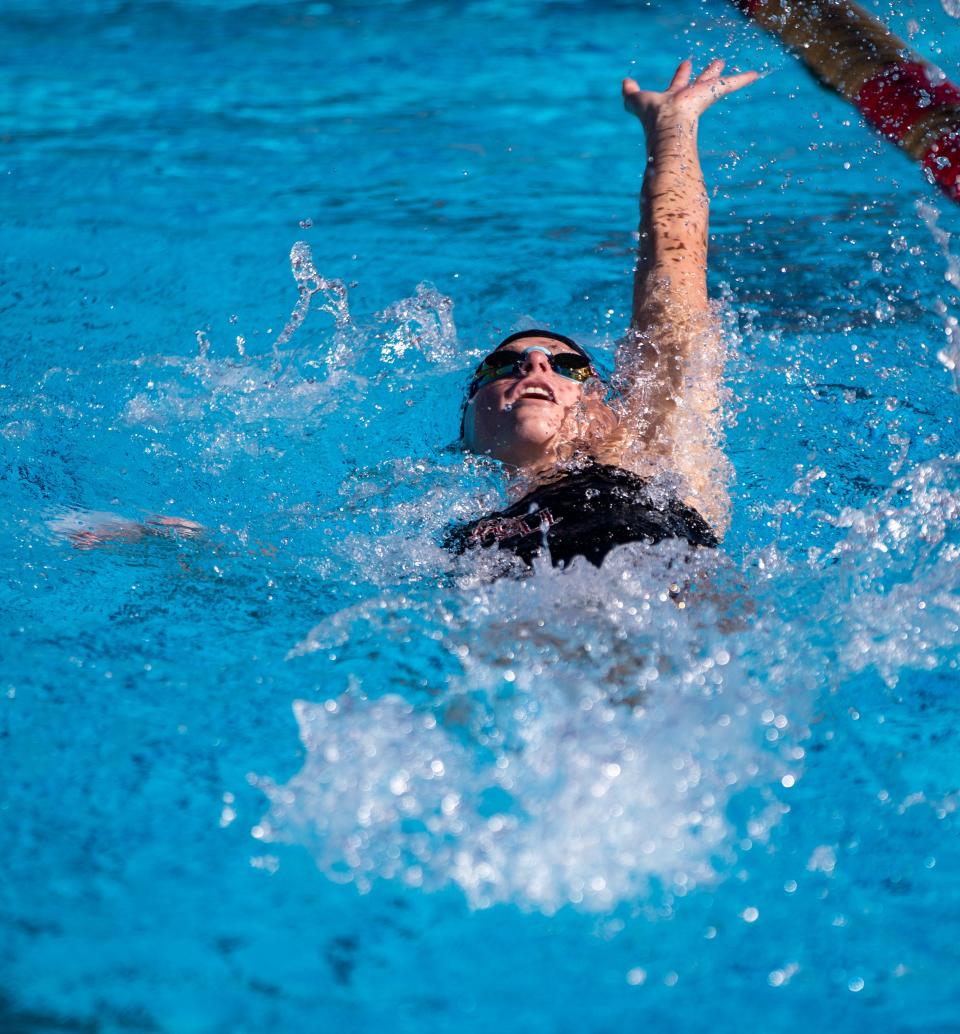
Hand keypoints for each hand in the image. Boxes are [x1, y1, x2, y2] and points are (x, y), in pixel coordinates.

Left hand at [622, 58, 757, 133]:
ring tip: (745, 71)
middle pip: (701, 82)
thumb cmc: (652, 116)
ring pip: (720, 84)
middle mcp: (689, 98)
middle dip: (708, 73)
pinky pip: (731, 84)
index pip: (678, 84)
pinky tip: (755, 74)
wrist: (668, 125)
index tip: (686, 63)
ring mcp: (703, 97)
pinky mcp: (714, 94)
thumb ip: (630, 94)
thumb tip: (624, 83)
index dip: (681, 74)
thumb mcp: (636, 101)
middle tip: (717, 62)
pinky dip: (742, 79)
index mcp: (673, 99)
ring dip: (731, 78)